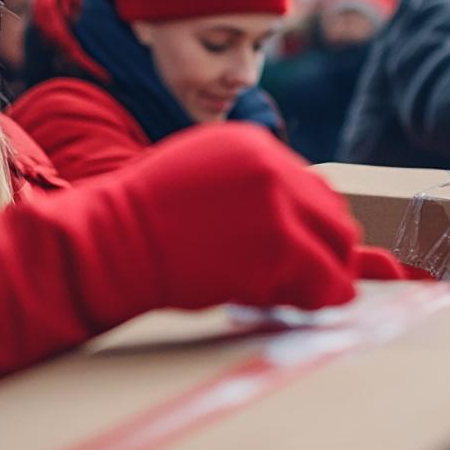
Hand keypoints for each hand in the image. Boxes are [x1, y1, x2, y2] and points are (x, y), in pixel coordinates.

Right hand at [115, 123, 362, 310]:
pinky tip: (286, 305)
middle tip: (297, 279)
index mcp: (252, 145)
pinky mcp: (281, 247)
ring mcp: (279, 205)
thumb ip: (252, 196)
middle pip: (332, 211)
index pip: (309, 186)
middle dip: (322, 248)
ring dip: (321, 274)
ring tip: (288, 293)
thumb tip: (316, 216)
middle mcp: (273, 166)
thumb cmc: (143, 223)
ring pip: (338, 245)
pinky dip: (317, 299)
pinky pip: (328, 282)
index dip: (303, 225)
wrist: (111, 241)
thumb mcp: (200, 184)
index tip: (286, 250)